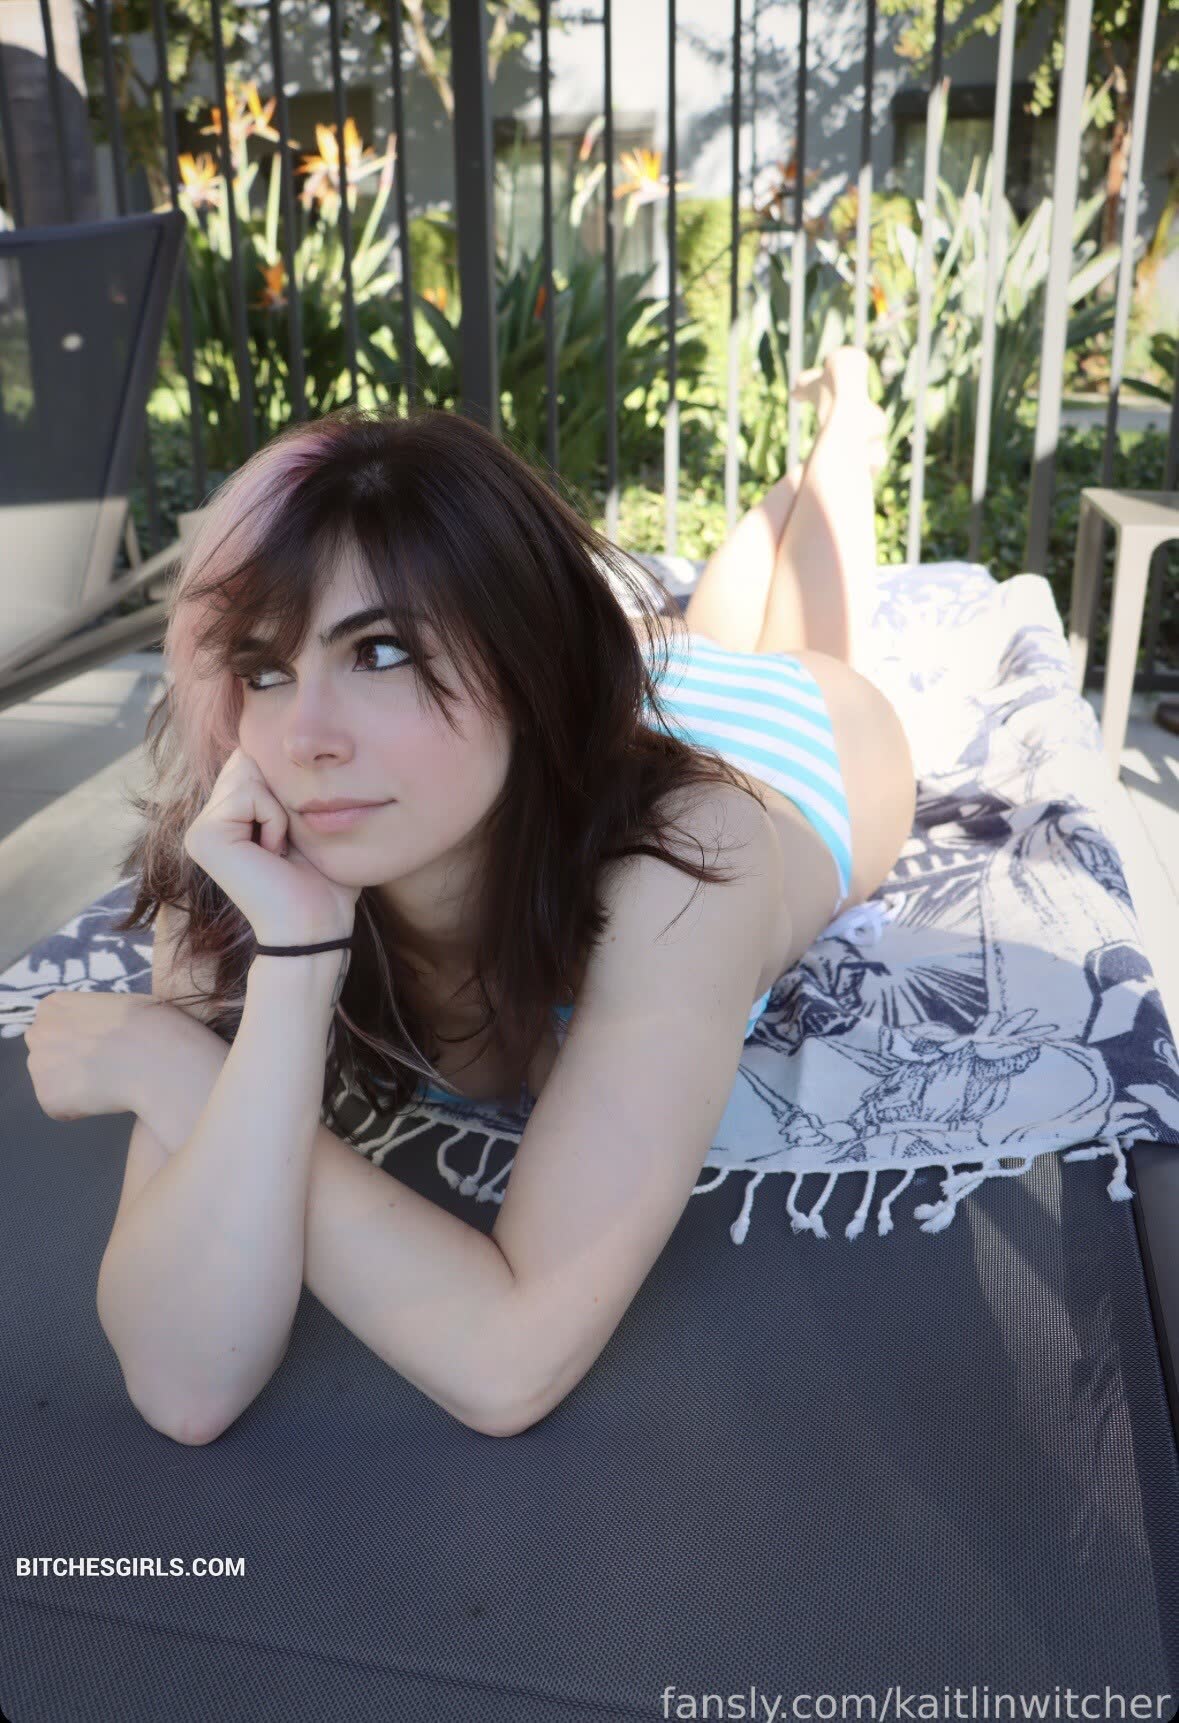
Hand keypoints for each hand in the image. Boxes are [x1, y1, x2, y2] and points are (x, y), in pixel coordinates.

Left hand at [25, 990, 156, 1122]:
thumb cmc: (150, 1027)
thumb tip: (95, 1037)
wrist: (157, 1057)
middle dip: (71, 1063)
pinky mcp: (47, 1098)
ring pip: (54, 1082)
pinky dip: (81, 1108)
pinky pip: (62, 1108)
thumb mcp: (116, 1005)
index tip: (104, 1046)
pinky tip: (106, 1096)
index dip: (83, 1041)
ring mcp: (38, 1066)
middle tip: (106, 1067)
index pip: (57, 1028)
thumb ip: (93, 1019)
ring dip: (76, 1086)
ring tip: (110, 1082)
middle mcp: (37, 1032)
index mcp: (53, 1005)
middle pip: (49, 1054)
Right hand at [184, 747, 359, 946]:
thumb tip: (272, 745)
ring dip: (280, 810)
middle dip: (280, 795)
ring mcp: (200, 829)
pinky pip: (250, 795)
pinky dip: (274, 820)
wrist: (315, 927)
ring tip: (281, 851)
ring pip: (249, 774)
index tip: (292, 837)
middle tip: (287, 845)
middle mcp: (206, 822)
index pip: (254, 760)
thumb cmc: (323, 881)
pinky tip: (273, 855)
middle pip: (248, 761)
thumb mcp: (305, 822)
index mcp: (227, 819)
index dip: (286, 786)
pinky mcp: (203, 836)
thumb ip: (287, 784)